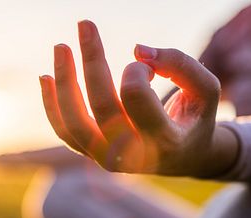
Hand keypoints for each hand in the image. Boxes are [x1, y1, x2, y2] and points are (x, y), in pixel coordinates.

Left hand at [40, 20, 237, 176]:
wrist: (184, 158)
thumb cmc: (195, 118)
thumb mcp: (205, 89)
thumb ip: (180, 63)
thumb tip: (137, 50)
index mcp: (164, 140)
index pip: (135, 96)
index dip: (135, 69)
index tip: (145, 65)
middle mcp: (133, 156)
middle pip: (101, 106)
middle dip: (92, 60)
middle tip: (85, 24)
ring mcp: (108, 159)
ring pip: (74, 123)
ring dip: (64, 82)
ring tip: (60, 47)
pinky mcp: (92, 155)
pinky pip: (65, 131)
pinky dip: (52, 105)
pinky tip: (46, 77)